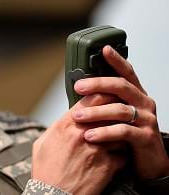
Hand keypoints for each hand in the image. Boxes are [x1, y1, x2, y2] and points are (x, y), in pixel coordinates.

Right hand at [32, 94, 125, 194]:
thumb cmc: (46, 171)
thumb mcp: (42, 143)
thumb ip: (56, 127)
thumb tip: (66, 120)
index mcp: (66, 126)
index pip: (92, 99)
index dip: (102, 94)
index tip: (105, 95)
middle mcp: (83, 134)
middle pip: (110, 110)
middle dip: (115, 108)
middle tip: (117, 111)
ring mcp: (98, 149)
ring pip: (120, 130)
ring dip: (119, 131)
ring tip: (115, 136)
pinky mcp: (108, 166)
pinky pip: (122, 152)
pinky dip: (120, 153)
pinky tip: (113, 155)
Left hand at [72, 45, 168, 179]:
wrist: (149, 162)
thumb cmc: (129, 136)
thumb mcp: (118, 116)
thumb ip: (106, 103)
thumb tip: (81, 94)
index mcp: (136, 95)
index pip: (127, 73)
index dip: (116, 60)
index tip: (104, 49)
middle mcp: (144, 103)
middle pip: (121, 86)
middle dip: (98, 84)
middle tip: (78, 86)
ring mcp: (147, 119)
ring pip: (119, 109)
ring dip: (95, 112)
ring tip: (77, 117)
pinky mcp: (146, 137)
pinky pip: (122, 131)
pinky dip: (104, 133)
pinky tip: (89, 136)